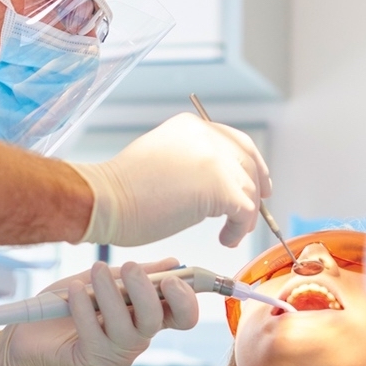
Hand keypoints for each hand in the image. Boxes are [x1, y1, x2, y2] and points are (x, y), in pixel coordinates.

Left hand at [0, 258, 198, 365]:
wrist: (27, 332)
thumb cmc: (68, 304)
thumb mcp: (104, 281)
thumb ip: (137, 274)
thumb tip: (175, 263)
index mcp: (146, 316)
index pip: (182, 315)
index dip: (186, 300)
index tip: (173, 280)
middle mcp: (137, 338)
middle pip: (157, 320)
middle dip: (146, 291)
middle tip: (130, 267)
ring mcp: (115, 353)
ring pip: (127, 328)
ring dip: (111, 294)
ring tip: (96, 270)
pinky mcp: (91, 362)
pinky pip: (94, 334)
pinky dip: (85, 308)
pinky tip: (74, 291)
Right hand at [71, 113, 271, 246]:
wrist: (106, 199)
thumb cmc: (124, 188)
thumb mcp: (164, 157)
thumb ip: (192, 161)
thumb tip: (215, 182)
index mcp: (192, 126)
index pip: (235, 142)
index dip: (251, 164)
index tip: (259, 182)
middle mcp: (207, 136)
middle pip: (247, 162)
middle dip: (256, 187)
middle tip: (254, 212)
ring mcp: (216, 160)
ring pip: (248, 189)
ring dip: (244, 215)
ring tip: (230, 233)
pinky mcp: (219, 188)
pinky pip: (244, 211)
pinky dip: (239, 228)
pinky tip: (226, 239)